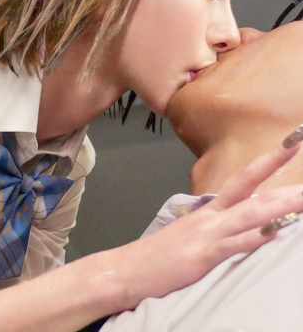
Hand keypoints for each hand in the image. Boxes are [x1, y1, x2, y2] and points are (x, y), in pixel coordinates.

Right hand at [111, 137, 302, 308]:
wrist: (125, 269)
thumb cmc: (156, 257)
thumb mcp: (188, 235)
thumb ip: (213, 228)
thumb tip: (237, 226)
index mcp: (207, 212)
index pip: (243, 180)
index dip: (268, 161)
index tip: (292, 142)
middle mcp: (209, 217)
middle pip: (250, 189)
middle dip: (282, 176)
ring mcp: (206, 234)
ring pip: (250, 214)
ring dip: (282, 205)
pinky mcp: (201, 256)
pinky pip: (234, 244)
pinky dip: (257, 237)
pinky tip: (278, 231)